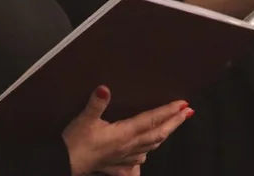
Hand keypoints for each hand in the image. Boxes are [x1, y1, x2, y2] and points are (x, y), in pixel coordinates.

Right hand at [62, 86, 192, 175]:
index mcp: (124, 133)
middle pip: (158, 134)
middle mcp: (129, 146)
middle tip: (188, 112)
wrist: (65, 164)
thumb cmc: (75, 143)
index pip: (153, 120)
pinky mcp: (116, 165)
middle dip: (175, 122)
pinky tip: (145, 152)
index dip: (169, 111)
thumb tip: (104, 88)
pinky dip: (146, 153)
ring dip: (164, 135)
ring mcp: (124, 157)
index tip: (183, 104)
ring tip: (172, 127)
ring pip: (151, 146)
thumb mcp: (84, 119)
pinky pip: (137, 160)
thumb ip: (96, 103)